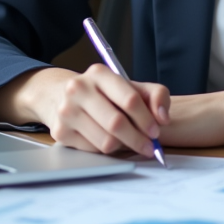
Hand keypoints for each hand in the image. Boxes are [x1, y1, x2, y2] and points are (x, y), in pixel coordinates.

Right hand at [0, 65, 170, 157]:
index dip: (147, 119)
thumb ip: (155, 95)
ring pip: (105, 141)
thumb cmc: (103, 93)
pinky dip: (106, 150)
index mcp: (99, 73)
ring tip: (127, 141)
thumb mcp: (130, 86)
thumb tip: (163, 118)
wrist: (59, 95)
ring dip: (123, 146)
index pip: (129, 100)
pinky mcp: (60, 132)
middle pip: (116, 123)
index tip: (156, 131)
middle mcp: (79, 89)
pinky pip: (92, 150)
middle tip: (149, 146)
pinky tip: (108, 140)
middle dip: (138, 139)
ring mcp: (66, 111)